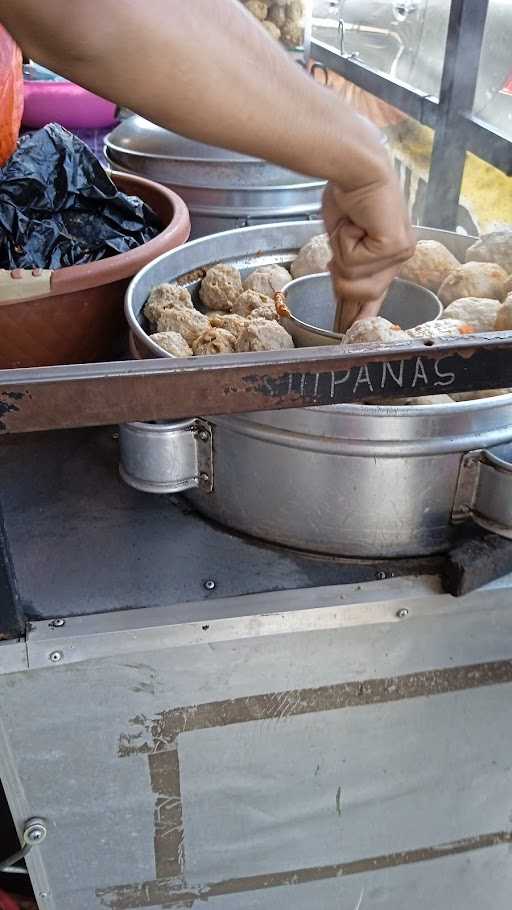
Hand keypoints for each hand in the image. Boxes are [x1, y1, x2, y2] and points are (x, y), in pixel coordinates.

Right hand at [323, 171, 414, 329]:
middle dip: (340, 273)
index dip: (363, 312)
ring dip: (341, 252)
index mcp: (390, 255)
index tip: (353, 330)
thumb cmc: (347, 194)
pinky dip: (344, 242)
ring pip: (354, 280)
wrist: (354, 166)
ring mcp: (401, 252)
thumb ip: (345, 267)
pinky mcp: (394, 246)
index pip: (377, 293)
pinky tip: (356, 221)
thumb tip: (340, 294)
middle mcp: (401, 255)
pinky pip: (354, 262)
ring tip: (351, 226)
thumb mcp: (341, 240)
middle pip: (361, 294)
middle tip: (342, 241)